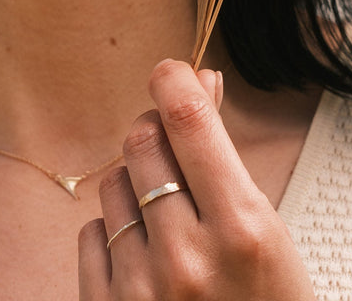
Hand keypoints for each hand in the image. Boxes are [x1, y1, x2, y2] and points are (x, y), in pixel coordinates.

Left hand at [78, 58, 315, 299]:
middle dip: (154, 132)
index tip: (170, 72)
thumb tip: (197, 79)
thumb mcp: (263, 227)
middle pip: (141, 142)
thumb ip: (222, 154)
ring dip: (133, 186)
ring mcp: (142, 291)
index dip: (174, 81)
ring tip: (165, 219)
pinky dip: (111, 233)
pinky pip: (88, 233)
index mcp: (242, 230)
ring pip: (112, 183)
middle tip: (171, 148)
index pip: (190, 124)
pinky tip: (144, 256)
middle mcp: (188, 258)